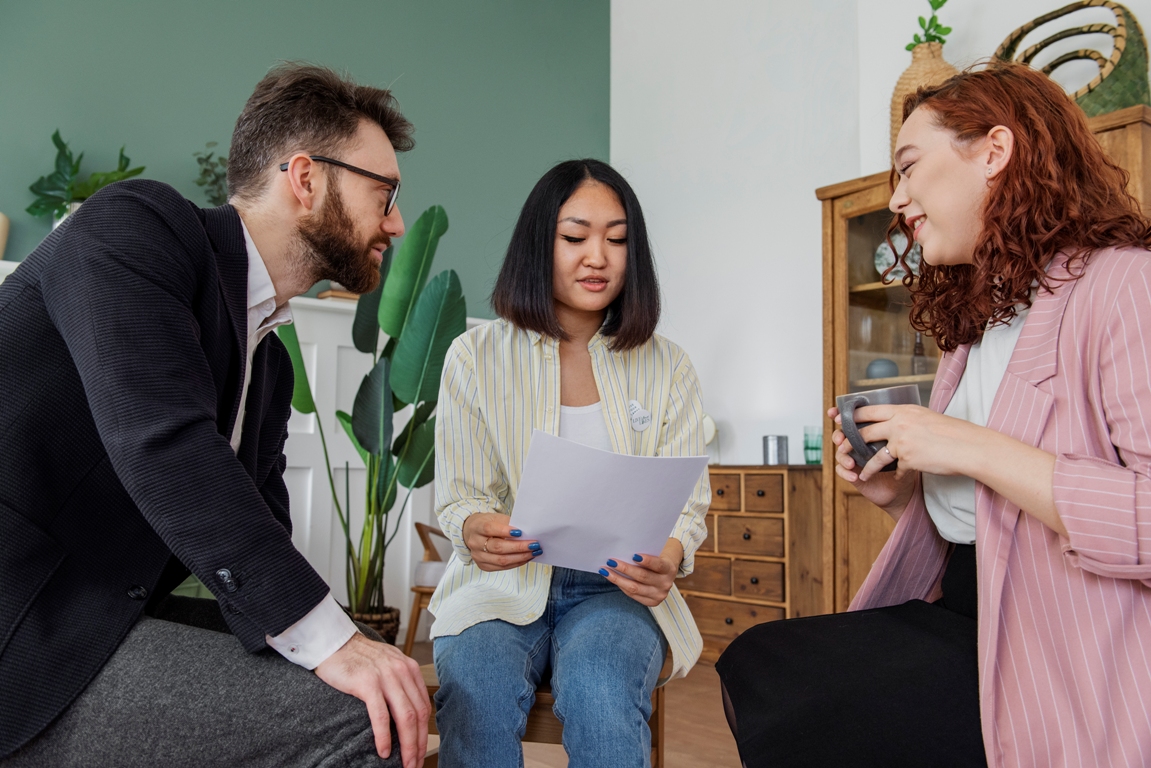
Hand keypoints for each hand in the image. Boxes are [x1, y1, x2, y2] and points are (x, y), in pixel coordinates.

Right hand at [314, 632, 429, 767]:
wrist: (332, 643)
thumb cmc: (357, 657)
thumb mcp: (387, 664)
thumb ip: (400, 682)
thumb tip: (408, 713)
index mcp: (409, 669)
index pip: (424, 707)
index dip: (424, 733)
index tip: (420, 752)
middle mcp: (402, 671)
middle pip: (418, 715)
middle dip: (419, 744)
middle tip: (415, 764)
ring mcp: (385, 676)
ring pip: (404, 717)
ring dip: (407, 745)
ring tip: (405, 764)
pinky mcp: (367, 683)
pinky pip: (381, 715)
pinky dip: (384, 736)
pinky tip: (384, 751)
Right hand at [462, 512, 541, 570]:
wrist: (474, 533)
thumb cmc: (489, 524)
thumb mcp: (496, 518)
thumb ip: (509, 524)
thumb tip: (528, 532)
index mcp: (477, 527)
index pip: (490, 529)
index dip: (505, 531)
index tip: (520, 532)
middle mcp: (475, 543)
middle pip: (497, 547)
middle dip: (518, 547)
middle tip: (534, 544)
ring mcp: (478, 556)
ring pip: (501, 560)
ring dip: (520, 557)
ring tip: (534, 552)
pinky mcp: (484, 566)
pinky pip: (502, 567)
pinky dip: (516, 563)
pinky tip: (526, 558)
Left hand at [600, 538, 682, 606]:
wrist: (666, 573)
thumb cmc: (656, 559)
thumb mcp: (656, 554)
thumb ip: (643, 555)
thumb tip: (621, 551)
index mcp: (669, 569)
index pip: (658, 564)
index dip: (647, 561)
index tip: (633, 555)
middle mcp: (666, 583)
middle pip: (643, 576)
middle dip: (625, 569)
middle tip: (611, 561)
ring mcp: (659, 595)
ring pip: (635, 588)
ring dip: (618, 579)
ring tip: (605, 571)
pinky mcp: (652, 602)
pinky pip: (633, 595)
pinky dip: (621, 586)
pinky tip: (613, 579)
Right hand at [830, 405, 917, 518]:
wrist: (905, 488)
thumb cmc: (905, 464)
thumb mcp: (904, 445)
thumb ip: (896, 432)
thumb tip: (896, 419)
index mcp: (869, 432)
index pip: (852, 421)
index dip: (840, 415)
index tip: (833, 413)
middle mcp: (859, 444)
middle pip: (841, 435)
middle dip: (838, 436)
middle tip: (841, 439)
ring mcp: (854, 459)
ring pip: (839, 453)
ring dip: (843, 457)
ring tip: (851, 463)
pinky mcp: (852, 473)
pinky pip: (840, 470)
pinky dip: (845, 472)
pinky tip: (854, 476)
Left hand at [841, 403, 1065, 536]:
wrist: (969, 447)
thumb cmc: (954, 433)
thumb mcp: (927, 418)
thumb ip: (908, 420)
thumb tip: (896, 421)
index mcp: (904, 410)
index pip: (870, 410)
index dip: (852, 416)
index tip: (840, 419)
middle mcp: (899, 423)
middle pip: (865, 431)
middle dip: (849, 440)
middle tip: (840, 446)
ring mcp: (902, 441)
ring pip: (874, 454)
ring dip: (865, 465)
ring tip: (860, 472)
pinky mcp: (907, 458)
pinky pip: (894, 469)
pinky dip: (894, 475)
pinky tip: (893, 480)